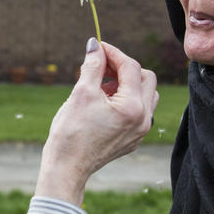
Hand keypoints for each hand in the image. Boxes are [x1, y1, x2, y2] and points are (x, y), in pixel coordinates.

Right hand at [35, 38, 158, 204]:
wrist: (67, 168)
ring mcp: (140, 131)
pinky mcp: (133, 139)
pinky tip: (104, 101)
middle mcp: (143, 119)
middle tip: (102, 65)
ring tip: (103, 85)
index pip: (131, 68)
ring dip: (128, 83)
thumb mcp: (81, 93)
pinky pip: (139, 111)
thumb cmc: (71, 132)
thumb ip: (93, 66)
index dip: (113, 53)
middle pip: (146, 78)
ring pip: (146, 95)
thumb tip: (95, 45)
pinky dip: (126, 100)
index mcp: (133, 107)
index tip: (97, 47)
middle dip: (124, 67)